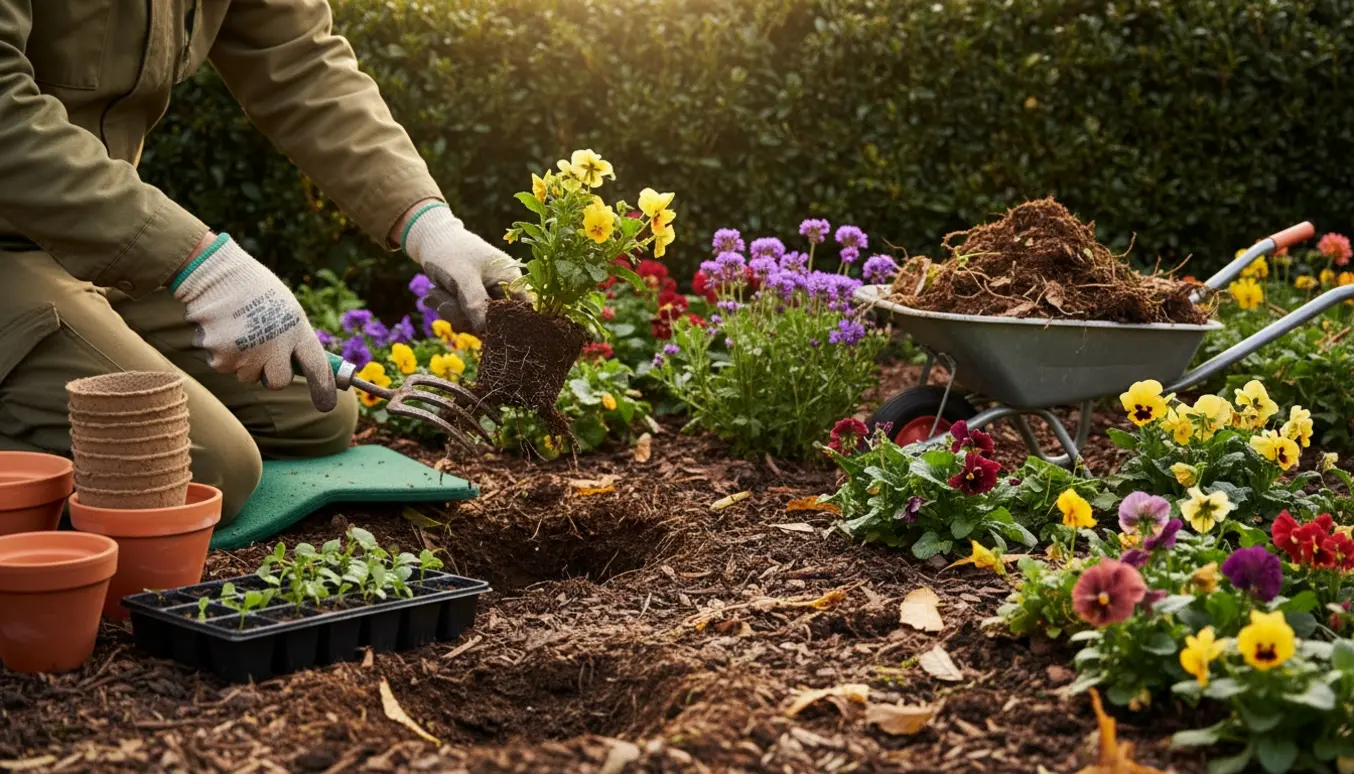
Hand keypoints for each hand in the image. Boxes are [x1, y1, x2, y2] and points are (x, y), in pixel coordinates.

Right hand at [170, 234, 336, 410]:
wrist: (214, 273)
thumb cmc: (253, 288)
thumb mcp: (286, 308)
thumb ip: (293, 338)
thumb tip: (297, 365)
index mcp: (296, 329)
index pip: (317, 366)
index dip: (323, 388)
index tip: (326, 405)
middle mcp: (275, 345)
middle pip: (278, 382)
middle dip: (270, 373)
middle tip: (262, 351)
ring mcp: (247, 354)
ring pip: (247, 376)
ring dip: (243, 362)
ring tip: (238, 331)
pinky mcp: (221, 358)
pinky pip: (224, 367)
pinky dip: (221, 354)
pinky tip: (221, 330)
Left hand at [401, 203, 522, 332]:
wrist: (431, 239)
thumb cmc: (450, 251)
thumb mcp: (462, 276)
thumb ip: (475, 302)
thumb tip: (485, 331)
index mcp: (511, 279)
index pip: (519, 311)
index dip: (504, 324)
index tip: (478, 327)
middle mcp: (504, 290)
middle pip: (494, 321)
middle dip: (465, 316)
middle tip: (442, 305)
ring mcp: (489, 296)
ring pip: (476, 322)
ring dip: (452, 312)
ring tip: (435, 294)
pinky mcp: (475, 301)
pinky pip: (465, 317)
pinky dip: (448, 309)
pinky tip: (435, 295)